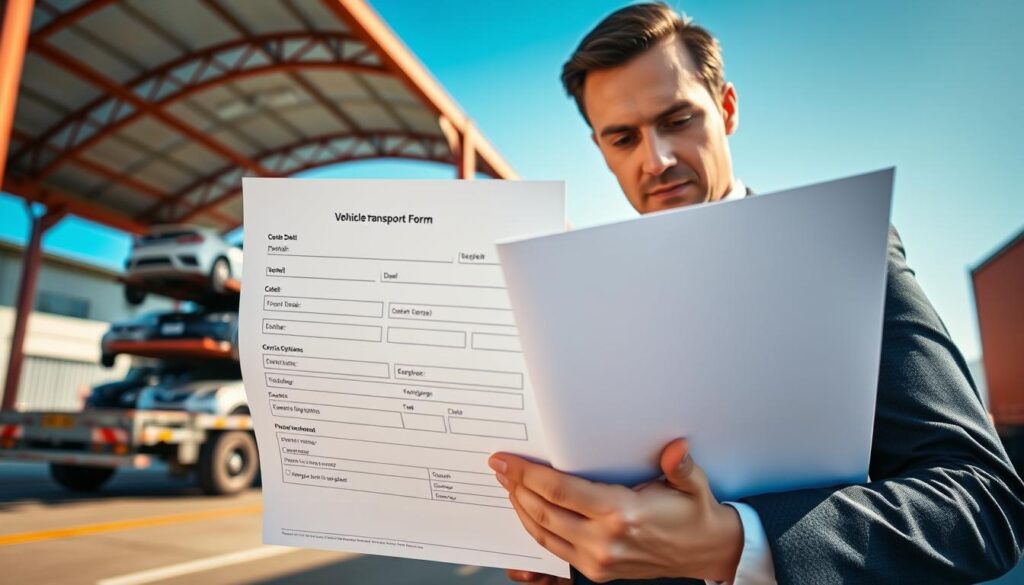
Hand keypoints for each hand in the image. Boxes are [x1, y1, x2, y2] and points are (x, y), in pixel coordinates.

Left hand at [490, 439, 742, 582]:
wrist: (707, 552)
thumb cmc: (695, 514)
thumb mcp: (693, 485)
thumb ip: (681, 467)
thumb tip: (677, 449)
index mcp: (622, 514)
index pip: (560, 491)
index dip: (527, 474)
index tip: (506, 460)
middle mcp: (605, 540)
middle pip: (544, 512)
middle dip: (516, 487)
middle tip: (499, 467)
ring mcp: (598, 560)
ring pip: (544, 533)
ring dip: (520, 508)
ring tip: (507, 485)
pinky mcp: (596, 571)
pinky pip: (554, 549)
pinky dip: (534, 529)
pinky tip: (526, 512)